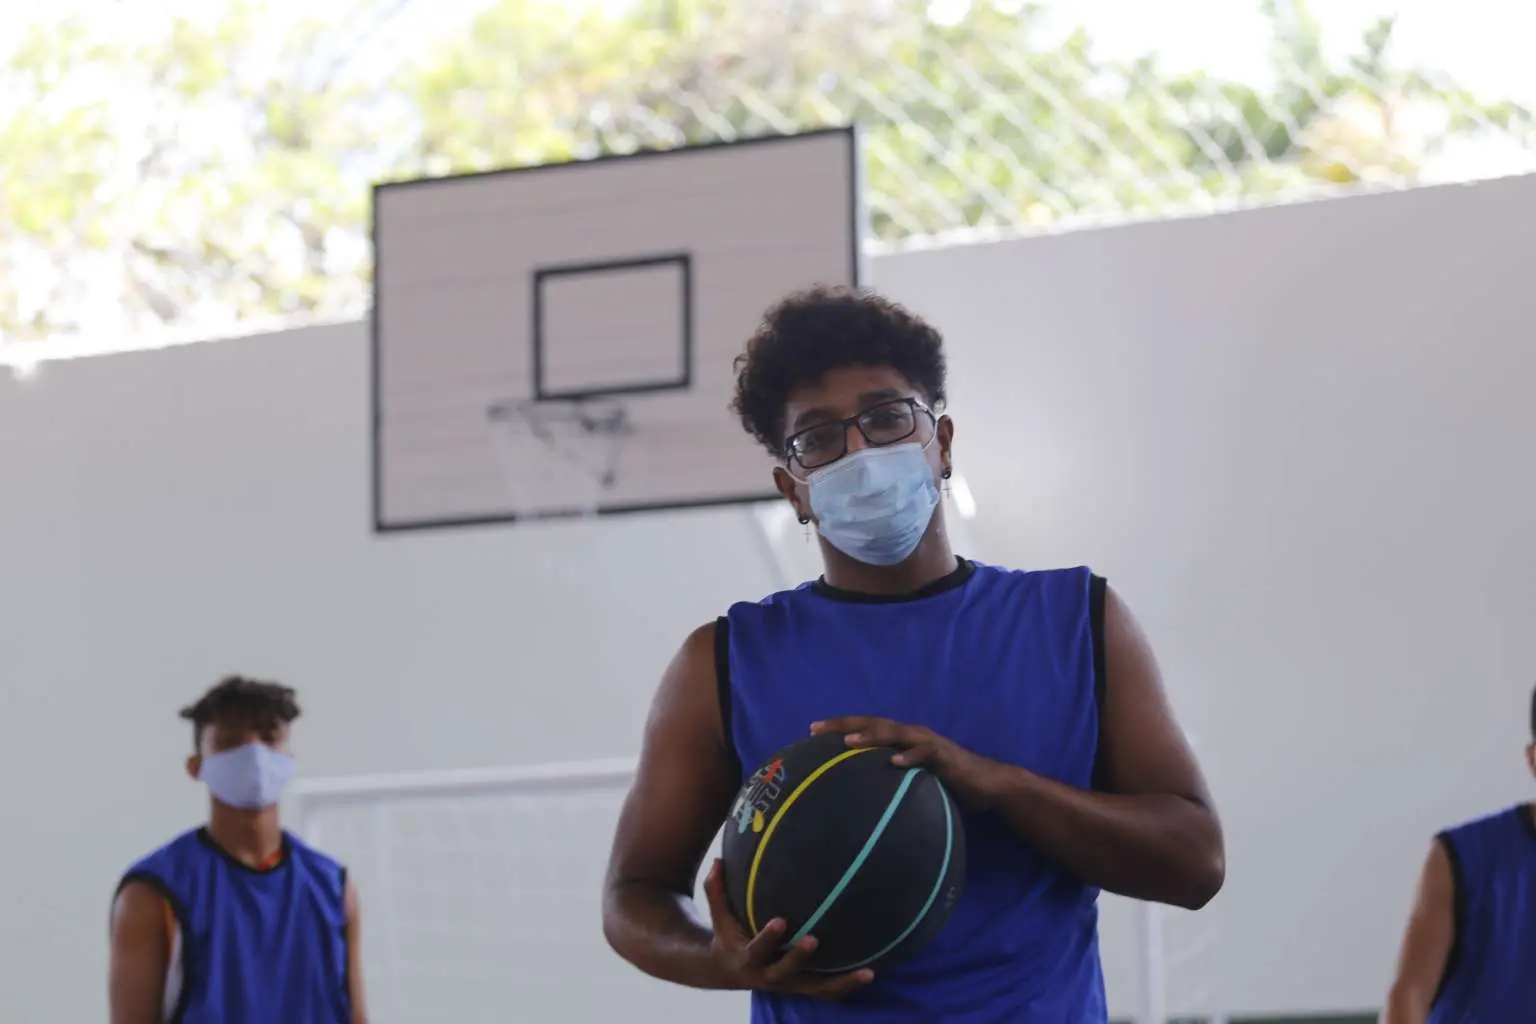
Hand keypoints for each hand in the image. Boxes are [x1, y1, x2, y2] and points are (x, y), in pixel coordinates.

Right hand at [702, 859, 873, 997]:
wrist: (730, 971)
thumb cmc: (728, 934)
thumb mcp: (719, 915)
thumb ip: (716, 889)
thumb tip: (717, 859)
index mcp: (747, 957)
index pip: (757, 948)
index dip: (768, 938)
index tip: (780, 921)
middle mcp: (768, 974)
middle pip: (785, 970)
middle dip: (799, 957)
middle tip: (815, 940)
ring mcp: (788, 984)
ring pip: (815, 988)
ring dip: (840, 982)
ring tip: (866, 972)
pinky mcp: (802, 986)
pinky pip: (826, 990)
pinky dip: (846, 985)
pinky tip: (869, 973)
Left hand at [811, 717, 997, 808]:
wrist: (987, 784)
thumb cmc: (947, 784)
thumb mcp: (914, 783)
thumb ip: (891, 784)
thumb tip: (861, 803)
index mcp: (901, 739)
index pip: (866, 728)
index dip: (839, 726)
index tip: (811, 730)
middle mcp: (911, 735)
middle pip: (873, 724)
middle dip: (844, 725)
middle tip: (817, 729)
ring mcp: (927, 743)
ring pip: (895, 734)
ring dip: (872, 736)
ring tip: (849, 742)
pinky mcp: (944, 756)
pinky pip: (925, 755)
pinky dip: (910, 757)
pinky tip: (895, 763)